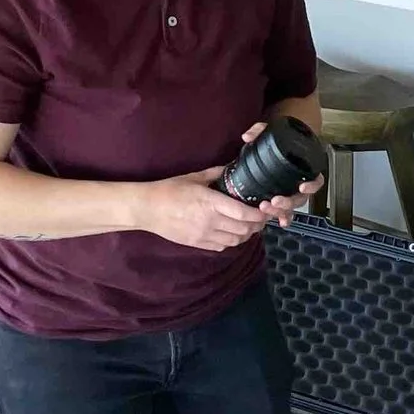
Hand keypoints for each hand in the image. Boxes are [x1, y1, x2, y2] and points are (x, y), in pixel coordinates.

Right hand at [131, 167, 273, 251]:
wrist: (148, 209)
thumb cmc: (170, 190)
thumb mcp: (195, 177)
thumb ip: (217, 173)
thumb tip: (232, 167)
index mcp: (211, 202)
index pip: (244, 214)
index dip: (259, 214)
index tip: (265, 209)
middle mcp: (210, 221)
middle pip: (244, 230)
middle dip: (256, 225)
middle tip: (260, 217)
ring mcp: (204, 235)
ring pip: (235, 240)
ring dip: (246, 234)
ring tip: (248, 226)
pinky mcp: (197, 244)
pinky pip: (222, 246)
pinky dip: (231, 241)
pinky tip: (231, 233)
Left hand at [238, 120, 325, 225]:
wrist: (276, 143)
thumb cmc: (278, 138)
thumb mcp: (269, 129)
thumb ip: (259, 130)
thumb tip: (247, 136)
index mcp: (304, 168)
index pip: (316, 180)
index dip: (312, 186)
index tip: (301, 187)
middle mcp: (301, 182)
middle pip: (301, 198)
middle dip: (288, 203)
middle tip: (274, 201)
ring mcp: (291, 192)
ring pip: (292, 207)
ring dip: (281, 211)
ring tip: (265, 208)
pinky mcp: (282, 198)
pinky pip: (286, 212)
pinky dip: (283, 218)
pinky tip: (277, 223)